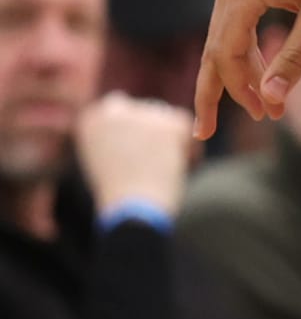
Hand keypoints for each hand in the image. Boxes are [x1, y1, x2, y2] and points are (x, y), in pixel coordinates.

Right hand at [75, 92, 193, 219]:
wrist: (132, 210)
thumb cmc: (120, 198)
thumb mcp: (103, 164)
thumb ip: (115, 140)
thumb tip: (140, 133)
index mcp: (92, 119)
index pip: (121, 112)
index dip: (136, 138)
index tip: (135, 163)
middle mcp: (113, 109)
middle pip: (147, 114)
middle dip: (156, 137)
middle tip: (155, 169)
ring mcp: (142, 113)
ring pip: (167, 121)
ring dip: (171, 144)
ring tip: (162, 175)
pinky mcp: (170, 123)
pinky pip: (189, 131)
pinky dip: (190, 152)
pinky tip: (180, 172)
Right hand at [194, 0, 300, 137]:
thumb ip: (296, 57)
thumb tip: (273, 97)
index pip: (226, 55)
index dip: (238, 91)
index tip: (264, 116)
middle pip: (213, 50)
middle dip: (215, 92)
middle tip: (203, 132)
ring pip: (223, 38)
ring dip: (238, 74)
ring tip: (262, 106)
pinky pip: (235, 24)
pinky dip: (245, 51)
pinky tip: (262, 73)